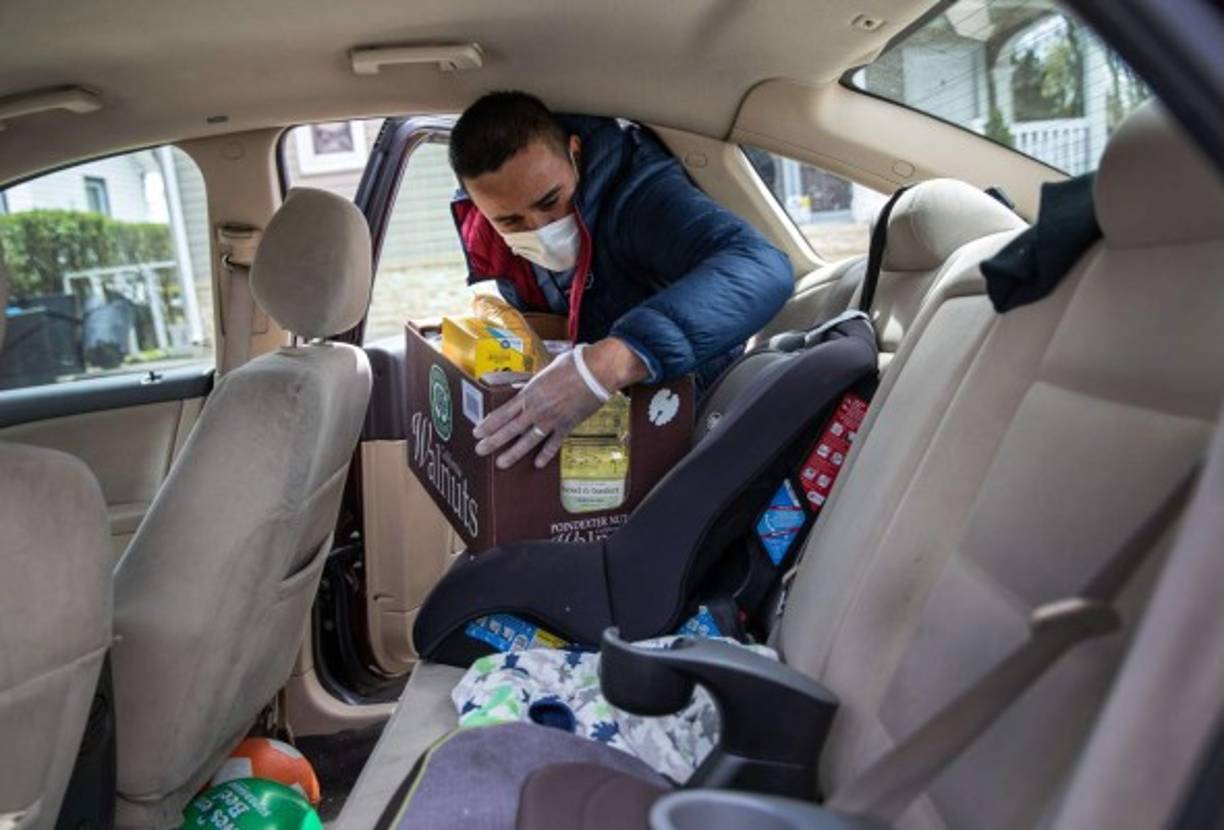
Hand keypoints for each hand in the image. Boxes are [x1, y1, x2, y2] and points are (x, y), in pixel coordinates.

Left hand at [473, 338, 647, 468]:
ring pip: (528, 441)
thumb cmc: (573, 364)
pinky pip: (554, 443)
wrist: (597, 371)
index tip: (477, 432)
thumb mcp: (546, 371)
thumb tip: (528, 389)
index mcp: (529, 393)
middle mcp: (537, 409)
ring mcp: (552, 420)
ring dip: (513, 453)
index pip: (503, 412)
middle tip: (480, 451)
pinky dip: (546, 454)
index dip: (488, 424)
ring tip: (501, 463)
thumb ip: (535, 384)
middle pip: (510, 429)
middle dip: (493, 442)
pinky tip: (538, 464)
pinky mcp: (567, 425)